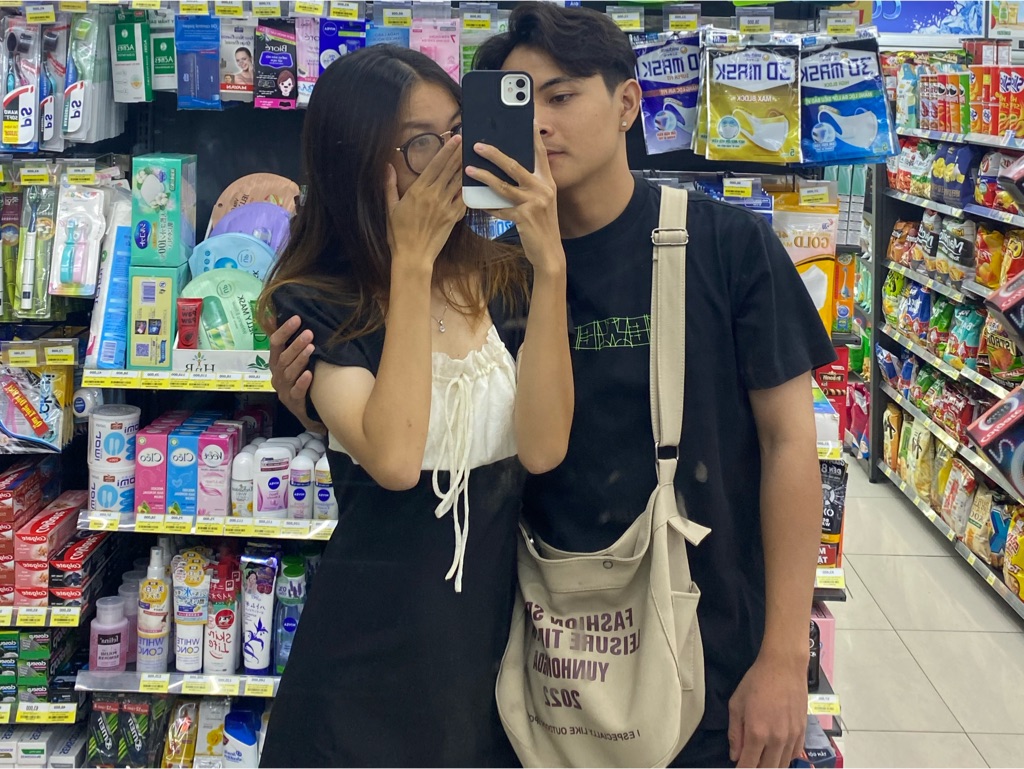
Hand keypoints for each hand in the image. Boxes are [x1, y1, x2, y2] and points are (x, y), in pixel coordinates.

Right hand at [269, 316, 321, 431]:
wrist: (309, 413)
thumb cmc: (301, 381)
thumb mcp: (294, 361)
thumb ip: (287, 341)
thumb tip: (274, 315)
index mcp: (276, 363)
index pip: (275, 344)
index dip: (284, 331)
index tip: (297, 318)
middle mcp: (277, 375)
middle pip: (283, 358)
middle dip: (295, 344)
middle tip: (309, 332)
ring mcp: (284, 390)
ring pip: (288, 373)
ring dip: (299, 359)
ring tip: (311, 348)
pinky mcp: (293, 403)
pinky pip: (296, 392)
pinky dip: (302, 382)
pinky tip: (309, 374)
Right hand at [386, 134, 465, 273]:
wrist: (413, 255)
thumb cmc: (398, 233)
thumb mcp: (390, 207)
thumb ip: (390, 185)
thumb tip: (387, 166)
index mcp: (418, 190)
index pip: (435, 165)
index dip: (446, 150)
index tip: (455, 139)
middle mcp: (434, 195)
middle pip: (450, 170)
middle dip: (459, 153)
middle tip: (468, 141)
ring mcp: (446, 207)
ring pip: (459, 182)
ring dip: (465, 168)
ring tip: (472, 156)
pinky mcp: (453, 218)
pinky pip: (463, 200)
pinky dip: (467, 190)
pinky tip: (472, 181)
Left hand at [466, 122, 562, 273]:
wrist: (550, 253)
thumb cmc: (541, 226)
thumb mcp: (541, 203)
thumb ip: (530, 186)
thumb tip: (508, 170)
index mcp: (548, 183)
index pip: (540, 155)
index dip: (534, 137)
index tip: (528, 121)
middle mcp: (543, 190)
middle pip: (515, 166)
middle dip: (495, 154)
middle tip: (478, 145)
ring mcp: (534, 204)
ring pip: (503, 186)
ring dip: (484, 176)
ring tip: (468, 169)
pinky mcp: (524, 218)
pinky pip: (499, 208)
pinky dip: (486, 205)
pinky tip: (474, 201)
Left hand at [728, 650, 807, 767]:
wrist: (784, 666)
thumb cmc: (757, 681)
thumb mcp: (736, 704)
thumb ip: (735, 733)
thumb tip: (735, 755)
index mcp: (756, 732)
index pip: (748, 765)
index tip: (737, 767)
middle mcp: (776, 739)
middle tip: (749, 762)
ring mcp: (792, 736)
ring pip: (782, 765)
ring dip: (771, 765)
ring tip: (761, 759)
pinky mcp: (802, 732)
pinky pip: (795, 755)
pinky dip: (785, 758)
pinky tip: (777, 752)